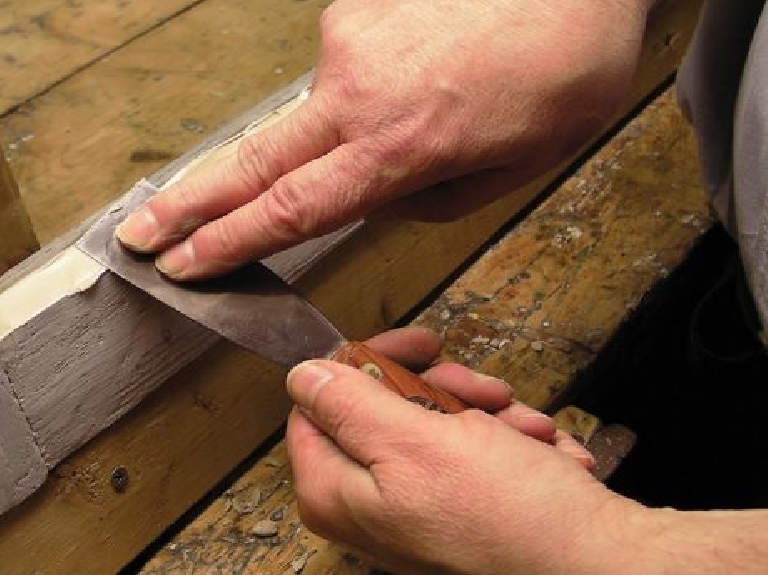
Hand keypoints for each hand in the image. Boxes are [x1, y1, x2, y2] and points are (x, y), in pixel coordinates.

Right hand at [115, 0, 693, 279]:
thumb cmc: (563, 62)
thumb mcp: (521, 164)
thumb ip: (430, 200)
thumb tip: (369, 201)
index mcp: (402, 145)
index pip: (293, 208)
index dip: (229, 243)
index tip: (180, 265)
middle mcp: (357, 94)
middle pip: (252, 164)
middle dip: (189, 208)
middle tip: (136, 237)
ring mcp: (344, 47)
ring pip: (300, 126)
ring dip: (309, 154)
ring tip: (404, 134)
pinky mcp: (346, 17)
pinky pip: (333, 83)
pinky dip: (350, 106)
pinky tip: (407, 94)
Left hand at [285, 328, 636, 574]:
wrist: (596, 564)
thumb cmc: (507, 513)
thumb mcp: (416, 440)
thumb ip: (348, 404)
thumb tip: (302, 374)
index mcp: (335, 490)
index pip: (318, 402)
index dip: (368, 363)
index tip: (417, 346)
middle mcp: (367, 505)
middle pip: (383, 409)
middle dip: (446, 390)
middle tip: (486, 392)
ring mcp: (414, 509)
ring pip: (437, 425)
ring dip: (488, 415)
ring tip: (528, 431)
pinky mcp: (458, 512)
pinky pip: (473, 454)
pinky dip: (509, 442)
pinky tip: (542, 453)